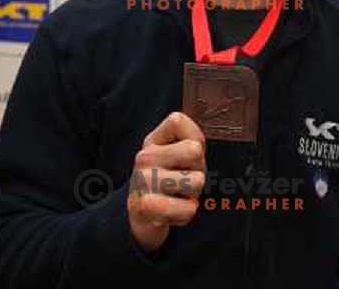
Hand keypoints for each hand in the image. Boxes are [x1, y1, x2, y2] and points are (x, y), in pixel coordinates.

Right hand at [127, 112, 205, 252]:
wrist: (140, 217)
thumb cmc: (167, 182)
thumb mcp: (176, 156)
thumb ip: (191, 140)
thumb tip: (196, 145)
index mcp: (153, 141)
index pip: (178, 120)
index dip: (194, 138)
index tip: (186, 156)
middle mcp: (145, 157)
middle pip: (195, 150)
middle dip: (199, 169)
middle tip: (184, 180)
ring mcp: (144, 180)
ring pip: (197, 181)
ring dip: (193, 195)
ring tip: (177, 196)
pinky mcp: (146, 206)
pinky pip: (188, 209)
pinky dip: (186, 214)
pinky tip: (171, 212)